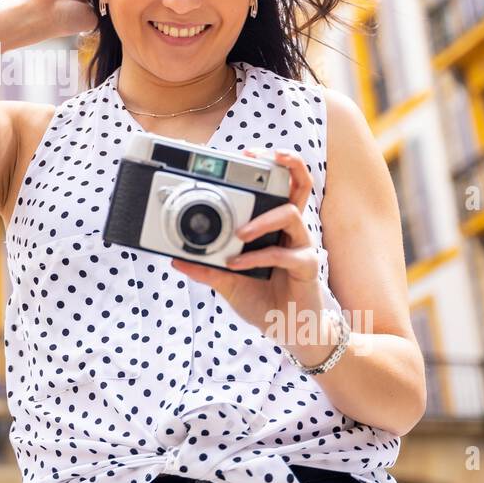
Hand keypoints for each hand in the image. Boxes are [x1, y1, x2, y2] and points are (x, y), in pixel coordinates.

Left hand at [170, 148, 330, 351]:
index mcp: (275, 225)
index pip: (280, 185)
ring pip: (290, 214)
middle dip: (286, 162)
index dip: (270, 163)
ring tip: (239, 233)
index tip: (246, 151)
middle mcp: (292, 229)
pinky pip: (283, 255)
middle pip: (301, 183)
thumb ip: (207, 267)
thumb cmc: (263, 300)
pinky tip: (238, 265)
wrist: (288, 331)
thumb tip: (176, 258)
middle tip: (262, 154)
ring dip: (261, 220)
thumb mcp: (228, 281)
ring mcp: (302, 246)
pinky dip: (256, 258)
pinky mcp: (306, 267)